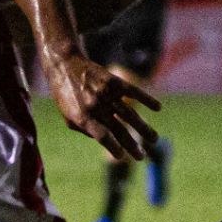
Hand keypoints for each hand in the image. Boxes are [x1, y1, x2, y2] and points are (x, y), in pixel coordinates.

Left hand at [44, 51, 162, 159]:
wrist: (64, 64)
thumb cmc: (65, 94)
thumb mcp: (67, 115)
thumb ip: (85, 130)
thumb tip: (106, 139)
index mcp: (82, 117)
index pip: (102, 137)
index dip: (114, 148)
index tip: (122, 156)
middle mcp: (95, 106)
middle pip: (119, 130)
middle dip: (132, 145)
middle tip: (142, 157)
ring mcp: (106, 93)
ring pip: (129, 114)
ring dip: (144, 128)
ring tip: (154, 139)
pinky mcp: (113, 81)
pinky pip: (133, 92)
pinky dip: (147, 99)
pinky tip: (158, 108)